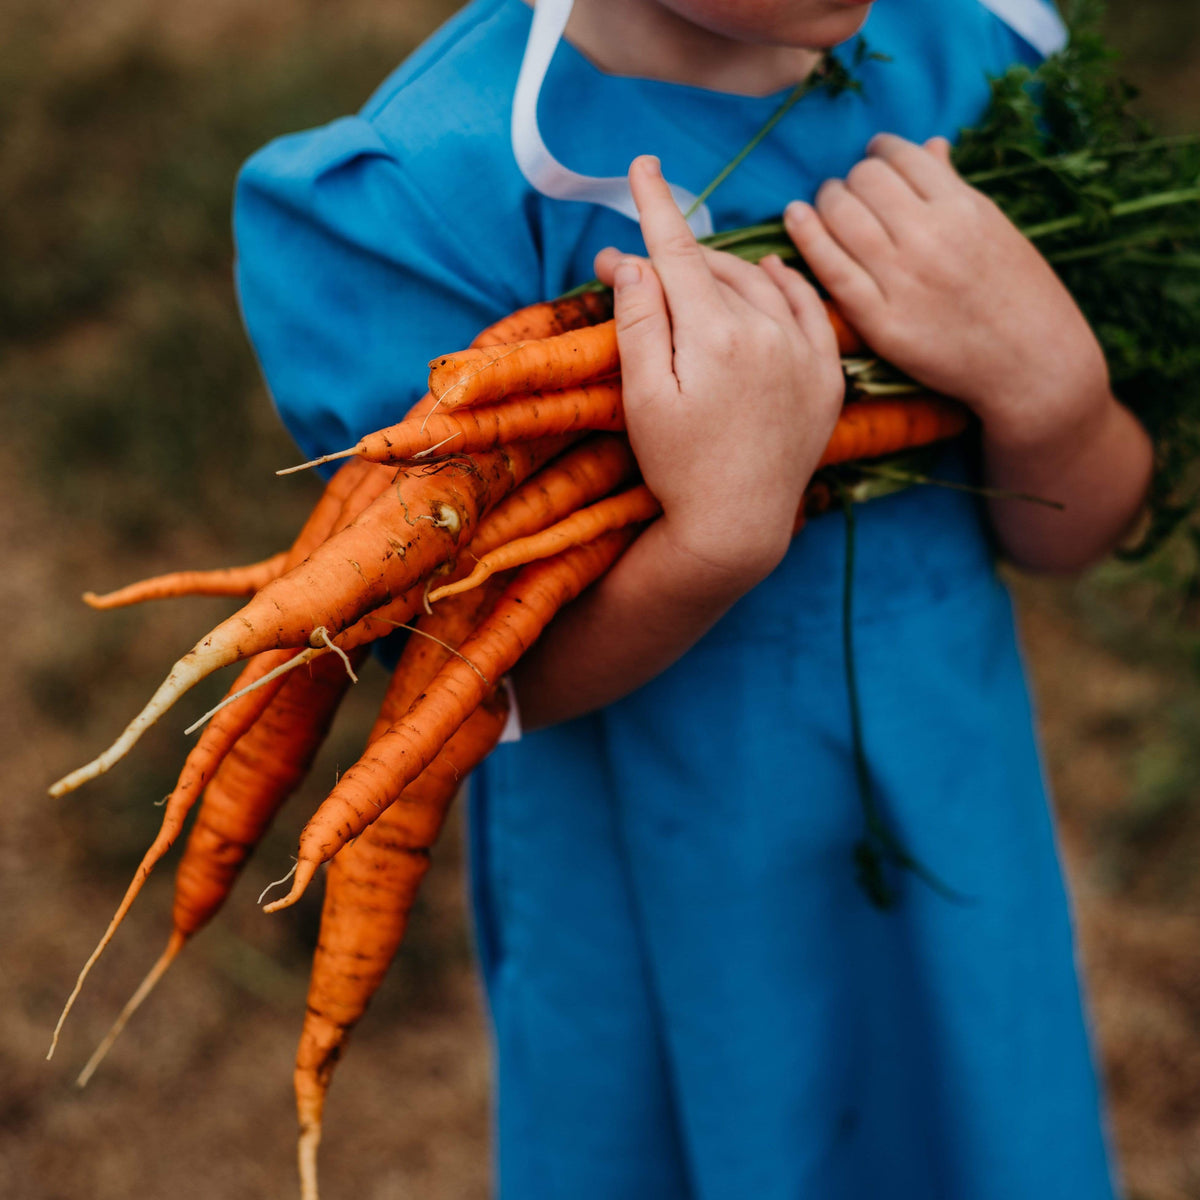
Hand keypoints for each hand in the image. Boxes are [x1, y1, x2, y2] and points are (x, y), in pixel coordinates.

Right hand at [595, 155, 843, 582]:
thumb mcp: (642, 397)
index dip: (656, 205)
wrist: (738, 527)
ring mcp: (805, 352)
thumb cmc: (677, 467)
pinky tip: (770, 274)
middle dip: (674, 258)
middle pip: (715, 268)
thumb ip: (639, 321)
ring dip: (725, 272)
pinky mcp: (828, 375)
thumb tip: (631, 259)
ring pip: (760, 283)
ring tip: (691, 281)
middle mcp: (768, 332)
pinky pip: (810, 308)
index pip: (678, 252)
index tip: (643, 165)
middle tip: (635, 266)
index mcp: (715, 334)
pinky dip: (786, 285)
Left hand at [785, 134, 1111, 451]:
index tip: (875, 159)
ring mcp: (903, 280)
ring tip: (825, 205)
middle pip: (865, 182)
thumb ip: (955, 188)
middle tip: (848, 190)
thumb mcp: (997, 229)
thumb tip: (929, 145)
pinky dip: (806, 237)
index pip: (903, 157)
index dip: (881, 151)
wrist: (1032, 364)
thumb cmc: (1020, 294)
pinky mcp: (881, 321)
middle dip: (852, 179)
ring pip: (841, 217)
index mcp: (964, 208)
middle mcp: (930, 238)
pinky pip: (831, 269)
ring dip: (826, 201)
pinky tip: (795, 218)